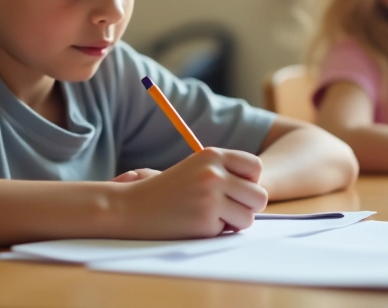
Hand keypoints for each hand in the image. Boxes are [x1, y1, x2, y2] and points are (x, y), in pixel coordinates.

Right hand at [111, 147, 267, 238]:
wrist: (128, 208)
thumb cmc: (164, 191)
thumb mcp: (194, 169)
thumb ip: (224, 173)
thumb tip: (258, 188)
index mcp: (212, 155)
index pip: (255, 167)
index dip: (249, 181)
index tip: (234, 189)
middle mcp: (214, 173)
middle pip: (259, 195)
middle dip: (247, 206)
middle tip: (226, 209)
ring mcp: (210, 198)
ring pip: (248, 217)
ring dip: (233, 222)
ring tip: (208, 216)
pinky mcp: (204, 222)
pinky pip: (228, 232)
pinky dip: (215, 232)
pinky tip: (193, 224)